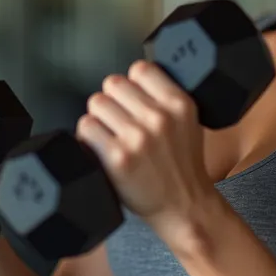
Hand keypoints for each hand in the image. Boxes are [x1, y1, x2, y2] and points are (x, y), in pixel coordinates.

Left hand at [76, 60, 220, 238]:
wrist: (185, 207)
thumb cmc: (182, 166)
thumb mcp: (189, 122)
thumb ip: (165, 98)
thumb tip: (132, 79)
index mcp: (179, 104)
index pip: (140, 69)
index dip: (133, 84)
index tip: (133, 100)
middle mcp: (159, 117)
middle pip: (113, 84)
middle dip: (114, 101)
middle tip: (120, 121)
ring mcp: (137, 137)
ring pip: (97, 103)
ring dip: (99, 119)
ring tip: (111, 136)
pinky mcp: (117, 158)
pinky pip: (86, 128)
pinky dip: (88, 137)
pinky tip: (101, 149)